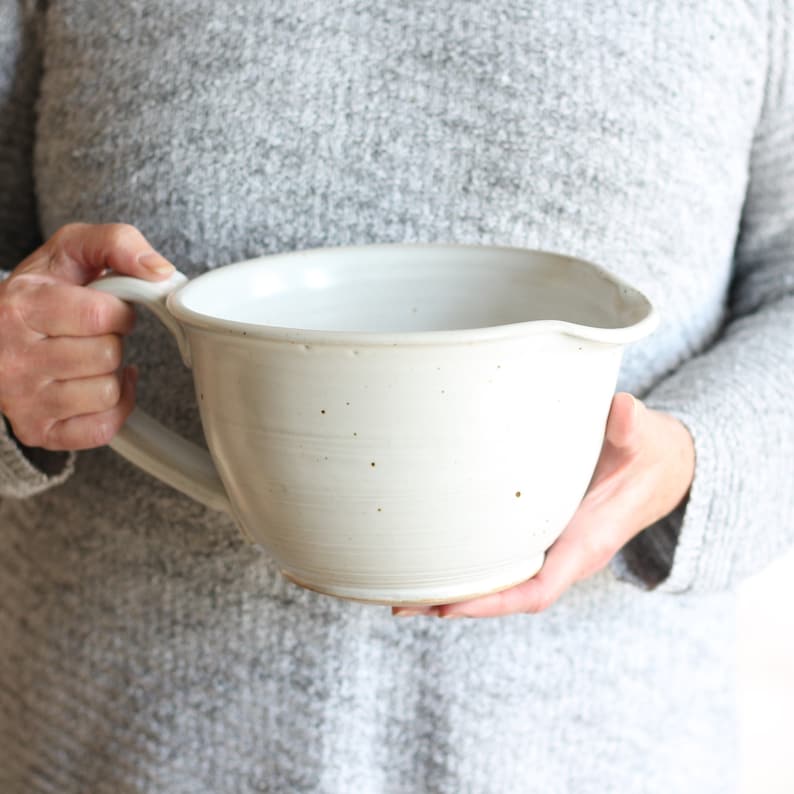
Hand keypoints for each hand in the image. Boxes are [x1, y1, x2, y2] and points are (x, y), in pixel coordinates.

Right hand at [0, 223, 173, 450]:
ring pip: (107, 393)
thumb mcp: (70, 250)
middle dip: (112, 342)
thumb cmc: (41, 292)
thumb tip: (160, 271)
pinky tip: (95, 387)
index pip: (100, 316)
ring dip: (111, 375)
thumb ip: (116, 243)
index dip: (119, 313)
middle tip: (92, 336)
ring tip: (88, 360)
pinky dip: (112, 409)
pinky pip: (102, 428)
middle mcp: (13, 356)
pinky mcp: (37, 430)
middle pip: (107, 356)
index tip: (109, 310)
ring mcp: (22, 399)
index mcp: (21, 306)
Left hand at [393, 392, 694, 617]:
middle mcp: (564, 555)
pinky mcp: (540, 534)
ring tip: (401, 591)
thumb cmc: (649, 455)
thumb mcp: (645, 439)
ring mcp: (551, 547)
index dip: (494, 602)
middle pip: (505, 596)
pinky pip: (502, 560)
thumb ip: (633, 428)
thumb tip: (623, 410)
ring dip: (453, 590)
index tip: (450, 607)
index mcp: (586, 543)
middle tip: (401, 604)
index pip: (538, 590)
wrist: (661, 468)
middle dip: (455, 604)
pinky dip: (468, 567)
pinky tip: (434, 558)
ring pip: (499, 582)